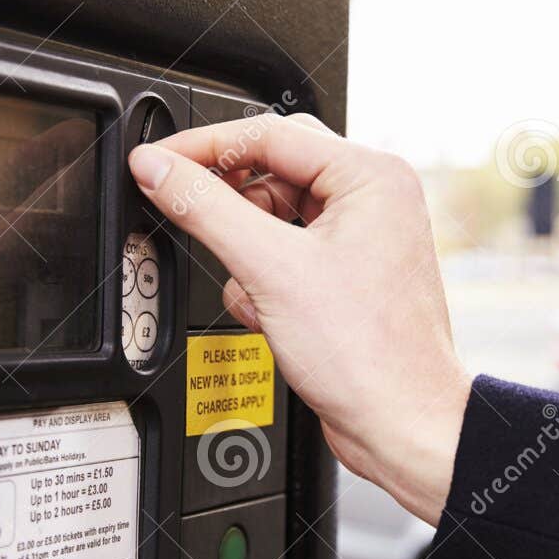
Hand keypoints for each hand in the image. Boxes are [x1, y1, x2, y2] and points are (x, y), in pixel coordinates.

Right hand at [128, 114, 469, 522]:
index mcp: (371, 175)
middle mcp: (373, 198)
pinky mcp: (346, 274)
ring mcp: (362, 237)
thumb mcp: (270, 270)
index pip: (267, 134)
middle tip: (195, 222)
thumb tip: (159, 169)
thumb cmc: (370, 355)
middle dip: (233, 211)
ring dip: (249, 258)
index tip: (157, 163)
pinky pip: (285, 255)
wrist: (401, 424)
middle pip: (270, 171)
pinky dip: (264, 283)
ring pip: (272, 218)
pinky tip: (272, 315)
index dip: (203, 147)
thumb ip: (205, 209)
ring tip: (260, 294)